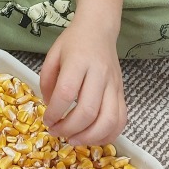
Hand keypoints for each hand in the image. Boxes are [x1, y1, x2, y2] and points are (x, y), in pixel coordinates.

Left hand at [37, 18, 125, 146]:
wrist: (99, 29)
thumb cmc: (73, 42)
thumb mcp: (52, 55)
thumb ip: (47, 82)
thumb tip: (52, 109)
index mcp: (78, 61)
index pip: (67, 92)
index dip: (55, 112)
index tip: (47, 120)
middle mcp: (99, 73)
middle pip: (88, 111)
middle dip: (69, 129)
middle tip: (56, 132)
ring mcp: (114, 84)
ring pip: (109, 119)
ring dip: (90, 137)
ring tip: (74, 139)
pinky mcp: (122, 92)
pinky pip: (121, 120)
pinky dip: (108, 135)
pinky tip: (93, 137)